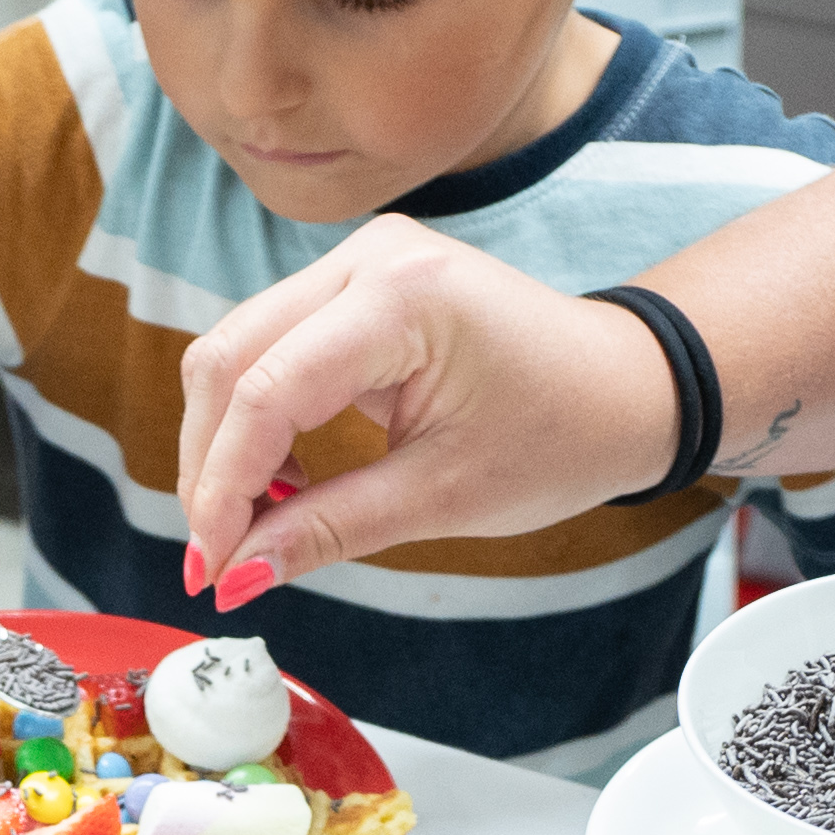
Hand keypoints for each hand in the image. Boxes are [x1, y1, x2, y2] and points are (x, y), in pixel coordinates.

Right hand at [172, 216, 669, 601]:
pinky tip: (281, 484)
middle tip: (217, 561)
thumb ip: (327, 529)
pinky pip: (269, 349)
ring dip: (226, 446)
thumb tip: (235, 576)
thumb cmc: (560, 433)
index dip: (223, 487)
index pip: (265, 391)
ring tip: (249, 528)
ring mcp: (357, 262)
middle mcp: (367, 258)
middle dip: (210, 467)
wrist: (624, 386)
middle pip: (228, 358)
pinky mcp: (353, 285)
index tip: (212, 570)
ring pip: (235, 351)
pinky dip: (256, 422)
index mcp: (402, 298)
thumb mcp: (443, 497)